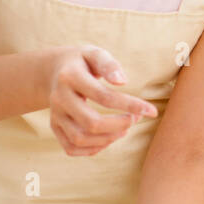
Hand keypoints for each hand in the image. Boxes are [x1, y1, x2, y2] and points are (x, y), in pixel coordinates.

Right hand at [42, 45, 158, 156]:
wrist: (52, 70)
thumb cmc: (83, 62)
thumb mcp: (95, 54)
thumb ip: (109, 65)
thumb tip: (122, 82)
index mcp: (70, 77)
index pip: (103, 97)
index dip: (130, 106)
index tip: (151, 111)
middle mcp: (59, 98)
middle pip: (91, 123)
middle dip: (120, 125)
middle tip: (135, 119)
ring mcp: (55, 114)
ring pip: (80, 139)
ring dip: (108, 139)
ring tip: (124, 129)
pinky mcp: (54, 126)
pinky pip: (71, 147)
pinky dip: (92, 149)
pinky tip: (108, 138)